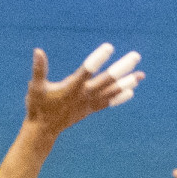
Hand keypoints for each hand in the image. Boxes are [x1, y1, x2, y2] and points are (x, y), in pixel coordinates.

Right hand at [23, 47, 137, 135]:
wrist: (44, 130)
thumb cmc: (38, 106)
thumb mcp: (35, 87)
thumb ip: (39, 69)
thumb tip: (38, 50)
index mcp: (71, 87)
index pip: (87, 70)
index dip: (98, 59)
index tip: (110, 47)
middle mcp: (84, 95)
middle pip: (107, 80)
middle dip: (122, 68)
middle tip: (136, 56)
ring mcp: (88, 103)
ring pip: (112, 91)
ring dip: (127, 82)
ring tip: (141, 75)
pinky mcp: (90, 110)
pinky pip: (108, 102)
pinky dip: (119, 96)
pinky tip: (131, 91)